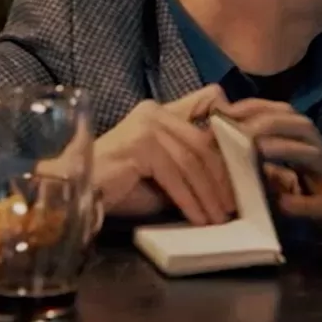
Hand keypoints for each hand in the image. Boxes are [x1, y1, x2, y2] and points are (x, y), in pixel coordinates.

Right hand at [94, 84, 235, 225]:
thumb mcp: (164, 175)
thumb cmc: (119, 187)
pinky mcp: (140, 144)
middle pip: (203, 143)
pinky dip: (190, 200)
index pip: (208, 103)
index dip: (230, 126)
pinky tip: (199, 218)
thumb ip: (189, 169)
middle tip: (234, 205)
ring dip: (209, 194)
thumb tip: (228, 184)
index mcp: (160, 111)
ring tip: (219, 218)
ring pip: (192, 161)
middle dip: (222, 177)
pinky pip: (175, 176)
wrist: (75, 192)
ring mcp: (146, 125)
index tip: (245, 160)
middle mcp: (154, 111)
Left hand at [221, 98, 321, 240]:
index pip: (285, 114)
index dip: (258, 108)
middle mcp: (321, 156)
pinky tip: (281, 203)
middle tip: (243, 129)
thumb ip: (257, 159)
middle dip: (272, 122)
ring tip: (259, 150)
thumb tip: (222, 143)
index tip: (229, 110)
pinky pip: (320, 203)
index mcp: (306, 145)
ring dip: (285, 149)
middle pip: (303, 126)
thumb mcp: (275, 176)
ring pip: (315, 156)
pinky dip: (300, 202)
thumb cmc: (302, 202)